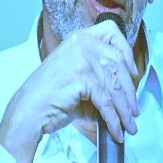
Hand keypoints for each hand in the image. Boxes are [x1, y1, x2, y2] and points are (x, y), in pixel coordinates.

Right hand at [0, 22, 139, 162]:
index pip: (112, 32)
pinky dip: (114, 120)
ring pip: (115, 86)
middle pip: (119, 64)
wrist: (29, 111)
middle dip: (130, 92)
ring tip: (128, 125)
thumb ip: (100, 76)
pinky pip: (107, 102)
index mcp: (79, 38)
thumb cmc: (50, 97)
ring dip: (124, 111)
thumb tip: (126, 91)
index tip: (132, 71)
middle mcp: (82, 43)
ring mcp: (82, 59)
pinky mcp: (83, 78)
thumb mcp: (77, 76)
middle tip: (134, 110)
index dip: (126, 51)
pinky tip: (116, 130)